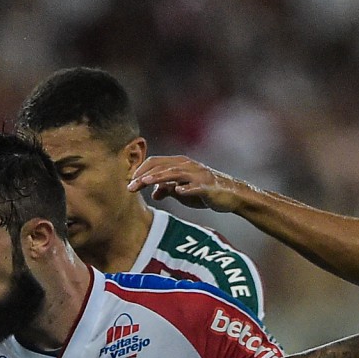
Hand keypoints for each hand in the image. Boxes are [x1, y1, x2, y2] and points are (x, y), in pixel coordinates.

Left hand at [126, 155, 248, 213]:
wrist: (230, 195)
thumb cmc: (205, 191)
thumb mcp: (182, 191)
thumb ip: (167, 190)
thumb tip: (153, 194)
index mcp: (180, 164)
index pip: (156, 162)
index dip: (140, 171)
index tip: (128, 182)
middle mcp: (187, 166)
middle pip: (161, 167)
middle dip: (143, 176)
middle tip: (129, 187)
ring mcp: (198, 175)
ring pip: (175, 174)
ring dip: (158, 178)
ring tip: (144, 184)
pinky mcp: (207, 187)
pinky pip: (195, 186)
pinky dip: (186, 188)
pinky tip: (178, 191)